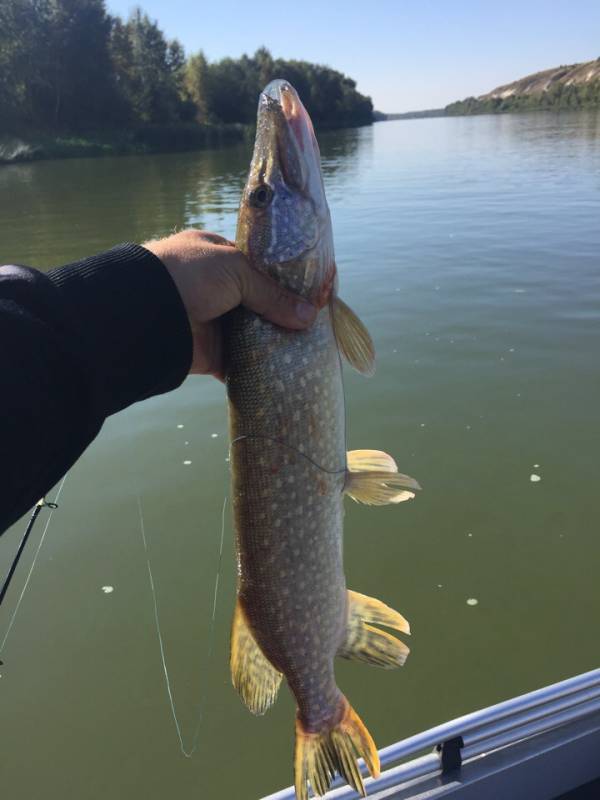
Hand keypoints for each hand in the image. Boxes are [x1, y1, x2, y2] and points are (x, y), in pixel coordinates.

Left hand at [143, 229, 316, 378]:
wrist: (146, 314)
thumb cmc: (188, 275)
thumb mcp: (236, 270)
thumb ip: (273, 293)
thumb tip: (309, 316)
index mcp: (218, 257)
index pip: (261, 268)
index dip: (288, 280)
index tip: (314, 291)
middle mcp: (217, 289)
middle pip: (262, 302)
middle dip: (286, 313)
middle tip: (318, 322)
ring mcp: (216, 322)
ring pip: (256, 334)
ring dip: (278, 341)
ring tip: (312, 347)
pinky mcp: (213, 354)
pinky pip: (243, 363)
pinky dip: (262, 368)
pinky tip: (288, 370)